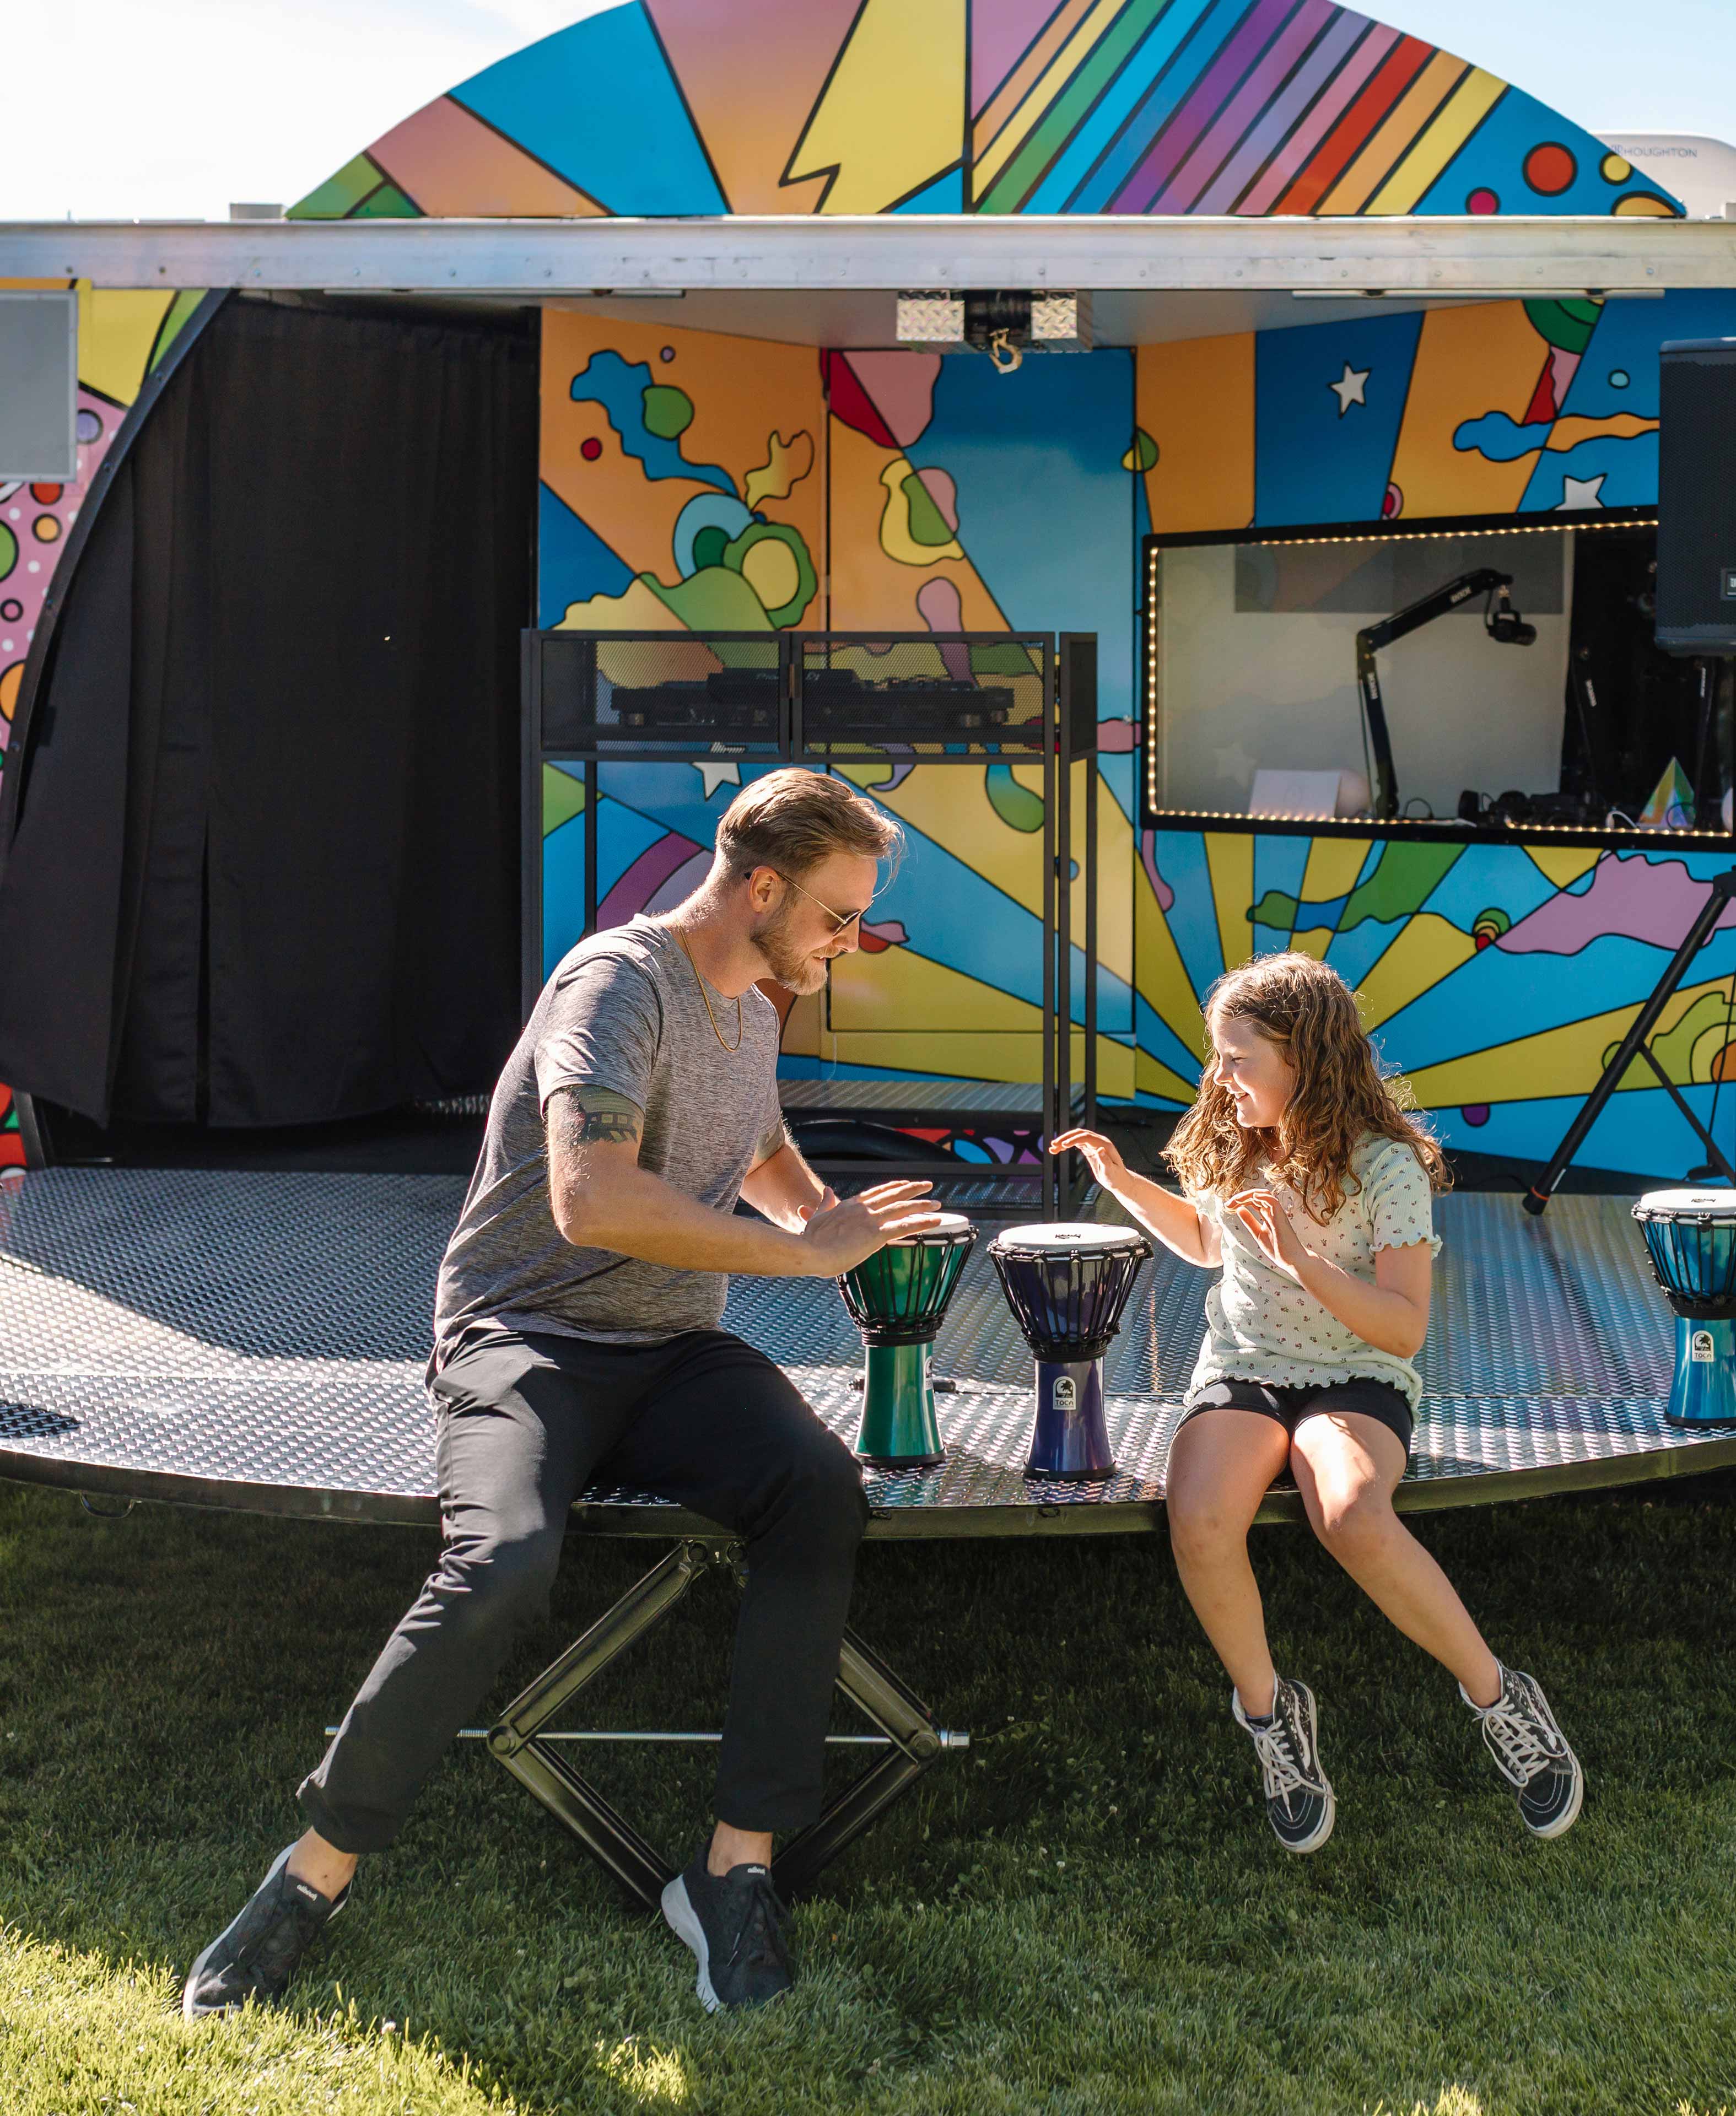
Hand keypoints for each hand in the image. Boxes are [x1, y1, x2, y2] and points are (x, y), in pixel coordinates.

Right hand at [798, 1180, 943, 1276]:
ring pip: (902, 1207)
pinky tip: (936, 1220)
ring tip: (937, 1204)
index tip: (904, 1183)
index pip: (876, 1192)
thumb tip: (827, 1190)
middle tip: (928, 1185)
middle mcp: (863, 1208)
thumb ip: (824, 1203)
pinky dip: (922, 1222)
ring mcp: (870, 1220)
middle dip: (913, 1189)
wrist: (808, 1252)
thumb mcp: (817, 1217)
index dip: (892, 1186)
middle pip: (893, 1194)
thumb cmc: (810, 1242)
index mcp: (850, 1205)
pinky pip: (905, 1226)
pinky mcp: (876, 1234)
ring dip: (922, 1205)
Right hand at [1049, 1128, 1126, 1187]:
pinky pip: (1076, 1144)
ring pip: (1076, 1138)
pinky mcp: (1089, 1150)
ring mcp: (1093, 1145)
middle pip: (1079, 1134)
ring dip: (1064, 1141)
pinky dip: (1066, 1146)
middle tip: (1054, 1144)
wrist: (1118, 1180)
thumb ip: (1105, 1160)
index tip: (1064, 1145)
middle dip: (1065, 1138)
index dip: (1074, 1140)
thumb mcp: (1110, 1171)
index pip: (1086, 1137)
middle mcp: (1098, 1142)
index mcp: (1104, 1145)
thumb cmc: (1115, 1177)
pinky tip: (1058, 1149)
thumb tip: (1100, 1149)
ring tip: (1052, 1148)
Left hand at [1227, 1187, 1310, 1282]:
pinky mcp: (1281, 1218)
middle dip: (1241, 1197)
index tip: (1228, 1206)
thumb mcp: (1258, 1233)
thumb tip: (1239, 1209)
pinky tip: (1252, 1197)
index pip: (1253, 1200)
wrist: (1292, 1260)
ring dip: (1248, 1195)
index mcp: (1268, 1215)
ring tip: (1236, 1200)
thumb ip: (1249, 1221)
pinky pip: (1273, 1201)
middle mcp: (1273, 1212)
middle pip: (1256, 1195)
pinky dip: (1262, 1196)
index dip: (1240, 1200)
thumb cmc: (1278, 1249)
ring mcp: (1277, 1214)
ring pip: (1264, 1195)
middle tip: (1228, 1204)